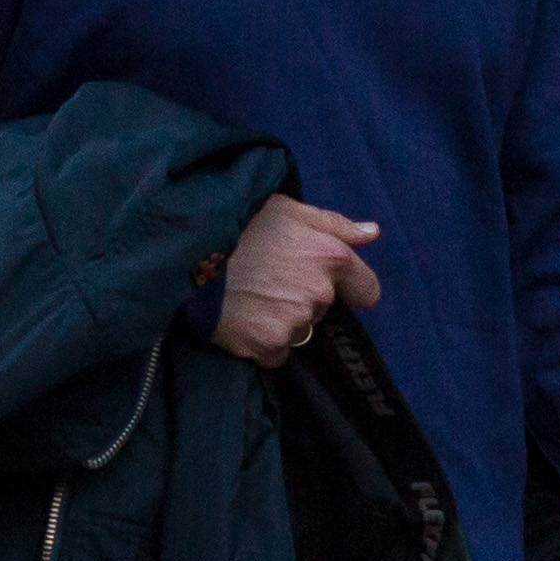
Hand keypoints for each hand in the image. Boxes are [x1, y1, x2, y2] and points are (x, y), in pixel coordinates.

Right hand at [212, 195, 380, 365]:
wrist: (187, 254)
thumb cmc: (238, 224)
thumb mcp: (287, 209)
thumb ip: (334, 224)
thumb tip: (372, 234)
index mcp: (330, 257)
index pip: (367, 289)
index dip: (351, 287)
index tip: (334, 285)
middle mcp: (318, 294)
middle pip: (323, 307)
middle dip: (303, 296)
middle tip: (267, 276)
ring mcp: (294, 323)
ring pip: (298, 329)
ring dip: (281, 319)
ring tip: (249, 295)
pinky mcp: (267, 345)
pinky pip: (276, 351)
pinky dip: (262, 341)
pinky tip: (241, 317)